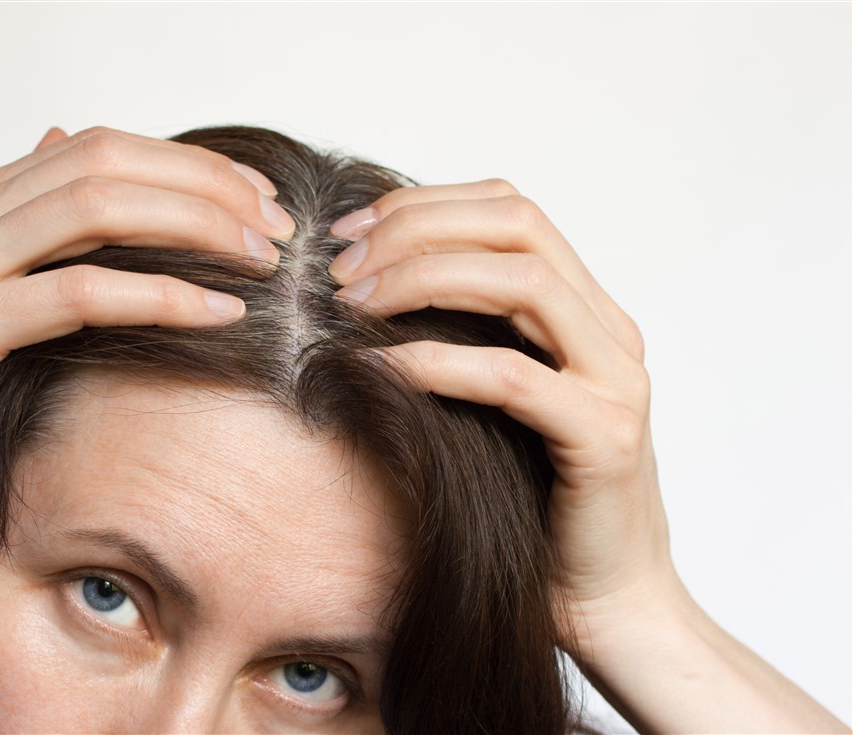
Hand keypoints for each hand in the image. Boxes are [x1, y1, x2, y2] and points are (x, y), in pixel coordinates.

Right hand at [0, 125, 294, 519]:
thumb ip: (0, 222)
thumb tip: (56, 152)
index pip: (95, 147)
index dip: (182, 164)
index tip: (246, 197)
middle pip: (111, 162)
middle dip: (208, 184)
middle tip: (275, 223)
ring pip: (101, 208)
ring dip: (196, 225)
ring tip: (262, 257)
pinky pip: (78, 294)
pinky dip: (158, 297)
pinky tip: (215, 313)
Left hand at [325, 180, 673, 653]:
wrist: (607, 600)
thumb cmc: (532, 500)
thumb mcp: (489, 400)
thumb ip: (460, 338)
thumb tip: (359, 287)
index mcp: (587, 310)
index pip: (510, 209)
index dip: (424, 205)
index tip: (348, 231)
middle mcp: (611, 331)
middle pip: (518, 223)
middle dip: (417, 229)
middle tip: (339, 267)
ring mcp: (615, 381)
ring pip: (524, 282)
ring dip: (424, 279)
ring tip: (351, 305)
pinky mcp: (603, 438)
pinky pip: (512, 377)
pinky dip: (437, 361)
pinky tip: (380, 369)